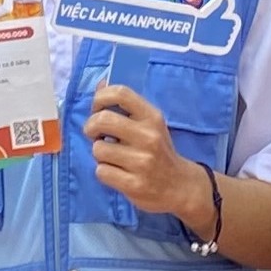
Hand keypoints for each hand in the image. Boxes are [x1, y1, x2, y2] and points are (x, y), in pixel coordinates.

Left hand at [84, 83, 207, 225]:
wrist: (180, 186)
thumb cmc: (158, 151)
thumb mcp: (150, 124)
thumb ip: (126, 105)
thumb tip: (100, 84)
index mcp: (153, 117)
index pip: (121, 93)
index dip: (100, 98)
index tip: (97, 109)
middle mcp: (149, 137)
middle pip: (103, 120)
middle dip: (91, 127)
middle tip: (95, 134)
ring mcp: (142, 162)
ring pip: (98, 149)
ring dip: (99, 153)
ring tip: (113, 157)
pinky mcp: (134, 185)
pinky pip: (101, 171)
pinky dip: (104, 172)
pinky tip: (117, 173)